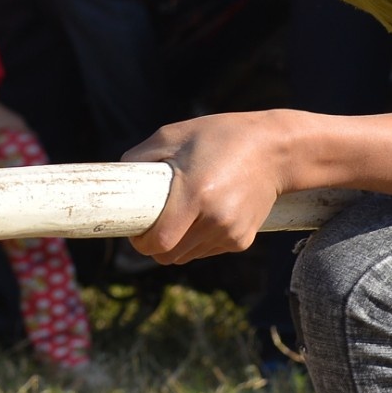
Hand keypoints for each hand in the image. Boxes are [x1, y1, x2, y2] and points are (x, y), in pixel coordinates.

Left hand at [124, 112, 293, 264]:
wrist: (275, 150)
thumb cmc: (219, 137)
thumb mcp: (173, 135)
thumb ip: (139, 158)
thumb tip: (116, 179)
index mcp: (195, 194)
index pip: (158, 242)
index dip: (141, 241)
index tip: (137, 228)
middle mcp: (215, 219)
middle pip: (168, 256)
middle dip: (154, 245)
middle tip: (155, 221)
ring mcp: (231, 233)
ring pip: (186, 257)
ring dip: (177, 242)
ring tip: (185, 210)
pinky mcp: (242, 241)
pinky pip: (206, 250)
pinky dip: (199, 239)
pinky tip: (207, 212)